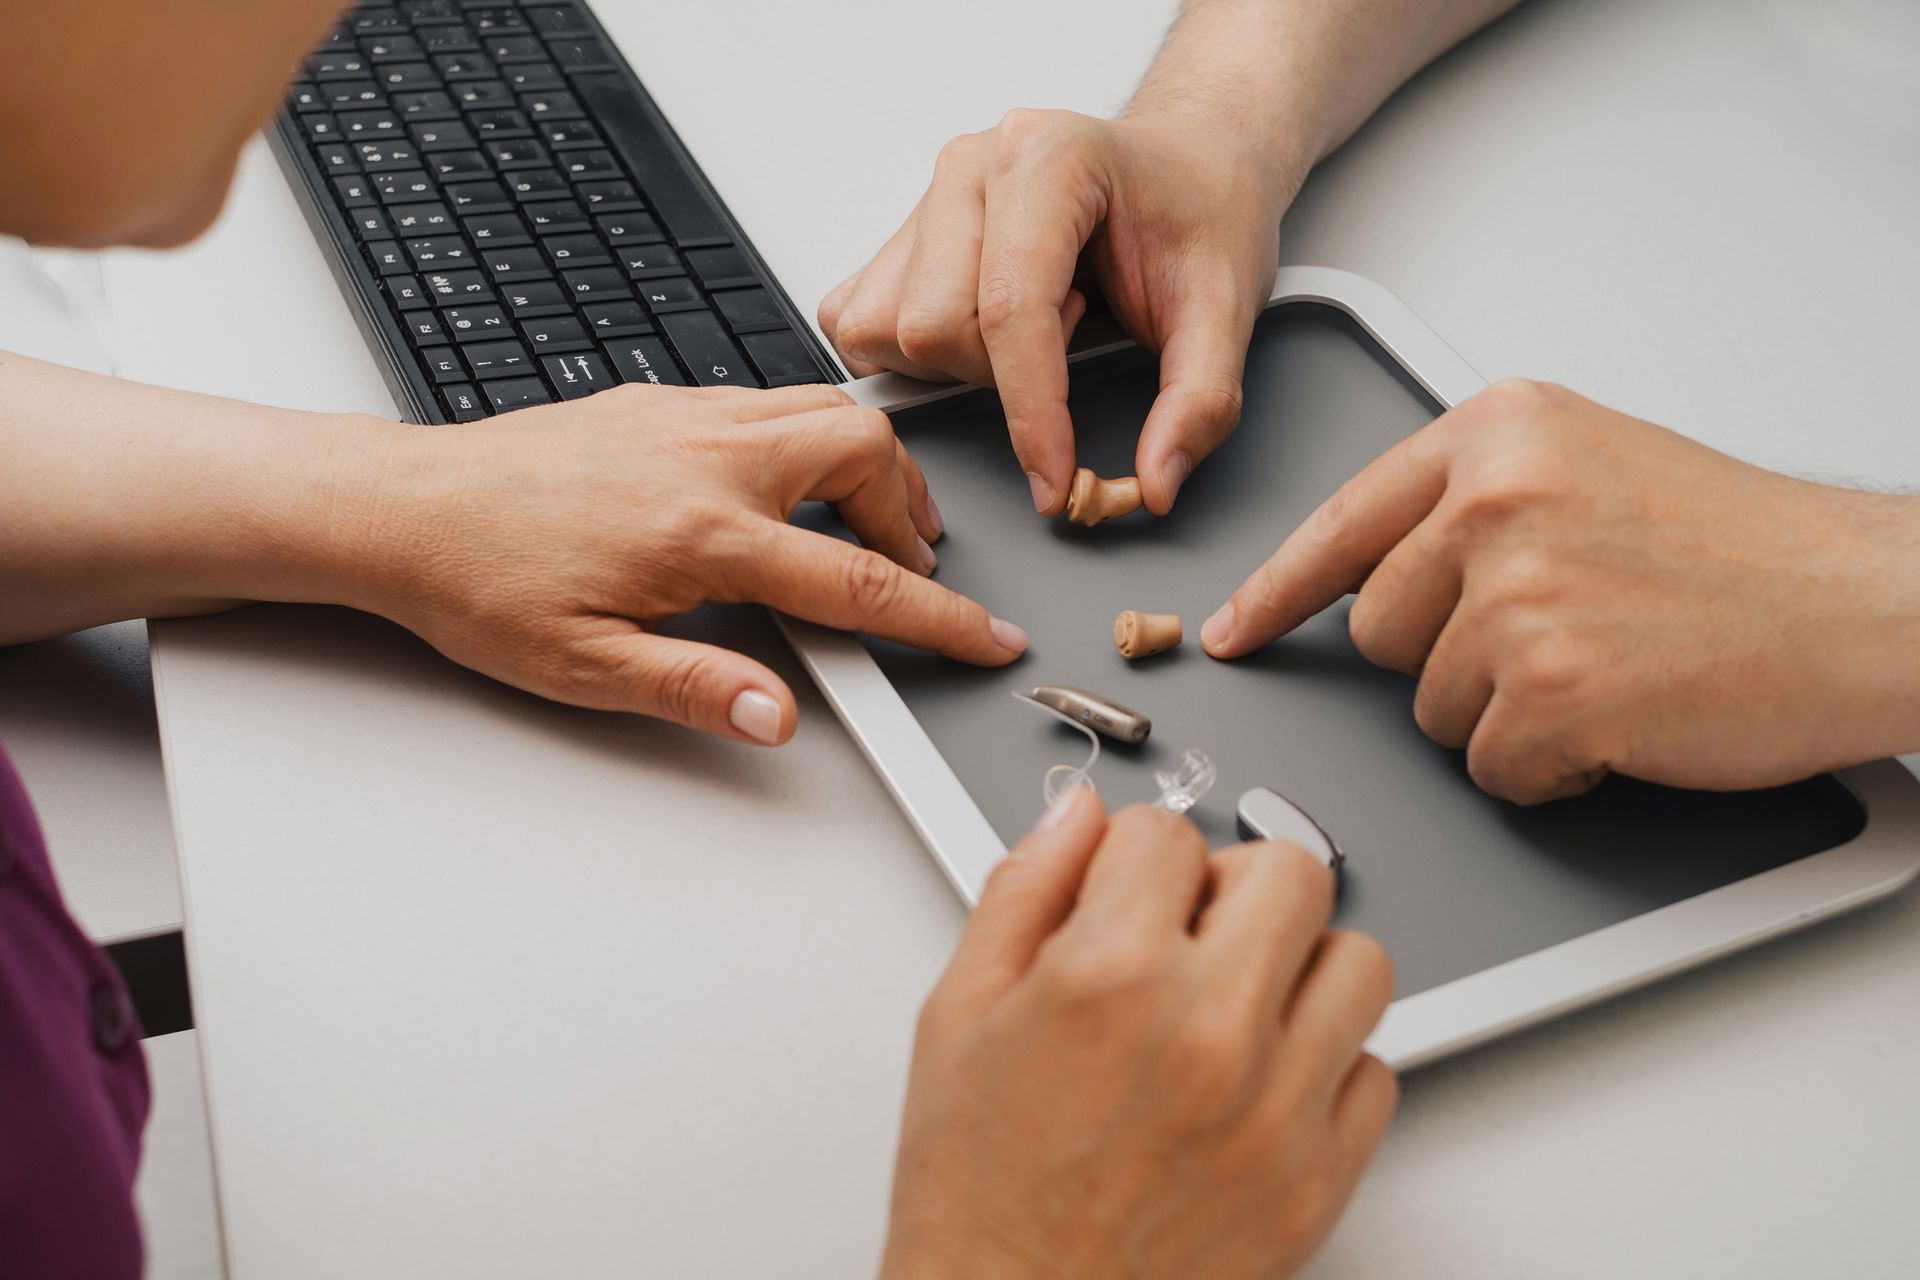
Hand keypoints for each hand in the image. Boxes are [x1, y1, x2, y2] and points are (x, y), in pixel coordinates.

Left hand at [337, 382, 1027, 744]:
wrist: (403, 507)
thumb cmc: (479, 583)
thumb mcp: (584, 668)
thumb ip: (694, 689)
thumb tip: (776, 714)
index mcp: (703, 532)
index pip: (859, 581)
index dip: (939, 617)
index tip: (985, 634)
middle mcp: (707, 455)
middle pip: (867, 454)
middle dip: (913, 511)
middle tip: (911, 568)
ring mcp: (686, 414)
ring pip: (825, 410)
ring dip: (867, 467)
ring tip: (865, 525)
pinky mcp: (659, 398)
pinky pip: (772, 397)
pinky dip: (811, 438)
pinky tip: (783, 485)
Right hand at [819, 109, 1293, 515]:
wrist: (1183, 169)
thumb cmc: (1198, 214)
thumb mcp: (1227, 307)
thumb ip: (1200, 400)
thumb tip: (1155, 482)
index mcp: (1050, 157)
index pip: (1010, 308)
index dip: (1032, 415)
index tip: (1056, 481)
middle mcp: (973, 165)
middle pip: (937, 327)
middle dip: (1003, 376)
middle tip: (1073, 337)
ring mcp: (928, 195)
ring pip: (891, 333)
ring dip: (961, 366)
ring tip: (1034, 325)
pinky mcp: (899, 234)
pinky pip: (862, 324)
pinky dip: (914, 359)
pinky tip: (981, 335)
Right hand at [881, 790, 1395, 1279]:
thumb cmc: (976, 1194)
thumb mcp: (956, 1016)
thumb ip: (1021, 891)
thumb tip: (1076, 816)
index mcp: (1108, 975)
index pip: (1167, 832)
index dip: (1132, 858)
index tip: (1121, 894)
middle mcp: (1208, 1030)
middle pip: (1290, 871)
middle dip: (1232, 885)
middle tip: (1189, 933)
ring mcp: (1277, 1106)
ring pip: (1357, 962)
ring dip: (1299, 965)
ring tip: (1238, 1003)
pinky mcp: (1319, 1178)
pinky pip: (1375, 1072)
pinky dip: (1327, 1065)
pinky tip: (1260, 1082)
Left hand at [1203, 379, 1919, 801]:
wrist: (1865, 601)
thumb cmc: (1743, 550)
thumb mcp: (1589, 470)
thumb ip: (1476, 503)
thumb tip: (1381, 573)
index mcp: (1495, 433)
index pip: (1342, 520)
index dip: (1279, 589)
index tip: (1235, 630)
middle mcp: (1492, 498)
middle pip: (1382, 632)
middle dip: (1453, 662)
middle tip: (1564, 640)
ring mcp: (1517, 591)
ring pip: (1432, 710)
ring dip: (1509, 717)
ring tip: (1610, 669)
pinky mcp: (1551, 686)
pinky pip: (1493, 768)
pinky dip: (1552, 769)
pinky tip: (1623, 719)